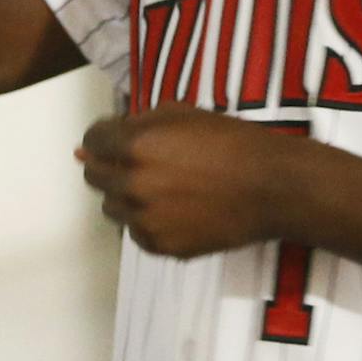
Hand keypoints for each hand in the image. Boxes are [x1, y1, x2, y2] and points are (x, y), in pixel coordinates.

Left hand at [76, 103, 300, 258]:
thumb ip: (135, 124)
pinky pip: (136, 233)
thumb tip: (90, 144)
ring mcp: (145, 220)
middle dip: (110, 165)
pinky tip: (173, 210)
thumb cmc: (229, 142)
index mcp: (135, 146)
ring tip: (161, 188)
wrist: (271, 187)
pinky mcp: (161, 246)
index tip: (117, 141)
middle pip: (94, 176)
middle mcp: (133, 185)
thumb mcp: (181, 113)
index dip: (103, 138)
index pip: (92, 141)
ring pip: (111, 208)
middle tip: (140, 164)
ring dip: (126, 196)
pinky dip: (147, 222)